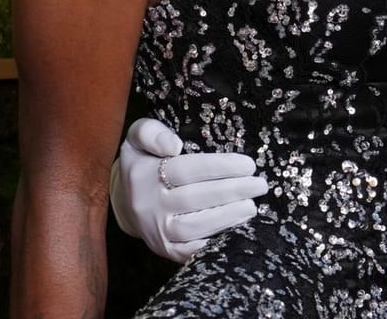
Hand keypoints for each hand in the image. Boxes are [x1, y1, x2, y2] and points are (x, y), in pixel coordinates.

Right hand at [109, 118, 269, 262]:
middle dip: (231, 192)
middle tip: (259, 185)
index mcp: (143, 175)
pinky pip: (191, 252)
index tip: (248, 164)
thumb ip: (151, 133)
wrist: (126, 201)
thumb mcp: (138, 137)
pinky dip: (214, 244)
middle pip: (194, 199)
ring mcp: (157, 232)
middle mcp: (149, 206)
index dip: (219, 167)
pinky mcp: (166, 250)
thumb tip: (174, 145)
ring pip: (193, 228)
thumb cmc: (143, 162)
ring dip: (226, 218)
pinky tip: (237, 231)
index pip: (185, 170)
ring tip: (252, 207)